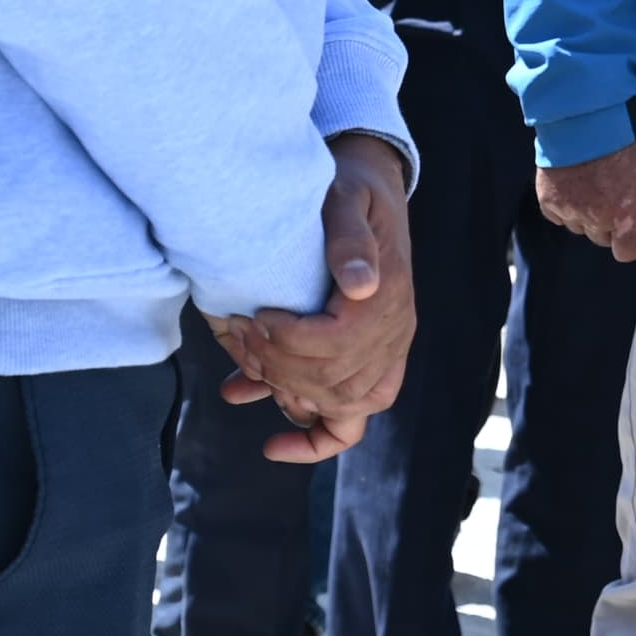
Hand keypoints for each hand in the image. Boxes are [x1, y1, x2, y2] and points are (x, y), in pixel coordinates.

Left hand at [214, 132, 415, 459]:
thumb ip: (349, 237)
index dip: (289, 341)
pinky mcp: (373, 363)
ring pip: (344, 405)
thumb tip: (358, 285)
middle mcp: (394, 332)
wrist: (368, 191)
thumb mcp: (346, 197)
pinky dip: (317, 440)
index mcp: (388, 295)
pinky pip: (355, 420)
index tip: (254, 318)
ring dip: (289, 395)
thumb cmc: (350, 191)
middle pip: (335, 381)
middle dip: (279, 367)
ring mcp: (387, 352)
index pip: (338, 343)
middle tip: (240, 336)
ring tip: (248, 372)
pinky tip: (272, 444)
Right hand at [539, 139, 635, 262]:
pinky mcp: (548, 200)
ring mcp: (569, 210)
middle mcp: (595, 218)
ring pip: (579, 228)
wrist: (587, 118)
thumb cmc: (624, 142)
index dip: (629, 242)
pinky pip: (558, 216)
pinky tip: (572, 186)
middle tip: (611, 198)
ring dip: (585, 215)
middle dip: (608, 224)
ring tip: (590, 188)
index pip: (627, 251)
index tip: (630, 232)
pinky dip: (564, 206)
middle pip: (602, 239)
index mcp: (624, 213)